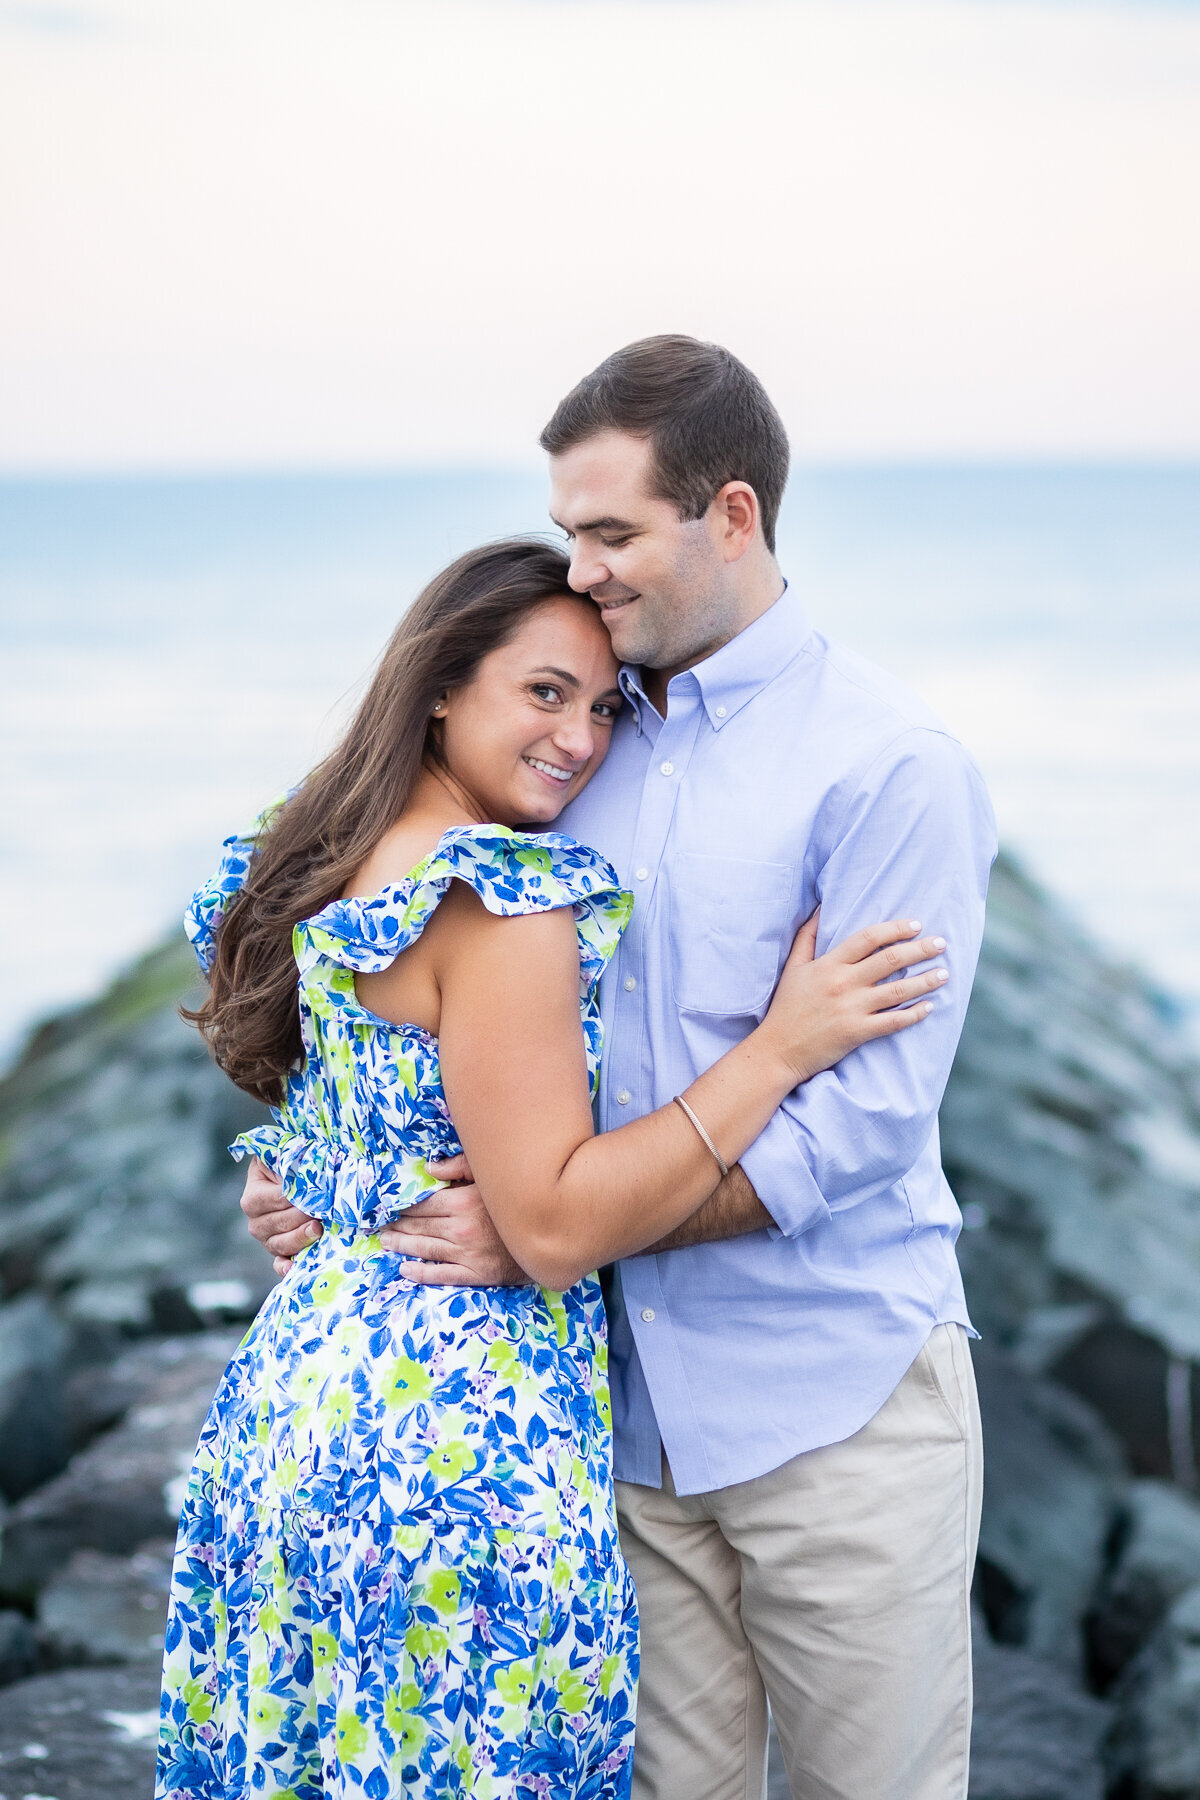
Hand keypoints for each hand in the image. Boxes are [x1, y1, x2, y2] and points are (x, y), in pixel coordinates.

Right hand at [240, 1157, 321, 1276]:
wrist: (295, 1180)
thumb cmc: (291, 1166)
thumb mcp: (285, 1158)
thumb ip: (287, 1161)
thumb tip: (301, 1170)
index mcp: (253, 1196)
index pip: (274, 1199)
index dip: (294, 1197)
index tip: (313, 1193)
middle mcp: (256, 1221)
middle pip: (277, 1223)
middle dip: (301, 1217)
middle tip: (319, 1212)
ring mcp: (267, 1239)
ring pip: (280, 1244)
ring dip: (300, 1238)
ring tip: (318, 1228)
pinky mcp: (279, 1253)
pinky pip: (279, 1264)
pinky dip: (286, 1268)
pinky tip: (295, 1268)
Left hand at [378, 1155, 529, 1286]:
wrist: (551, 1235)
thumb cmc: (518, 1200)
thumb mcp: (492, 1174)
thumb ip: (460, 1165)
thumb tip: (429, 1167)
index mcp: (464, 1202)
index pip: (422, 1204)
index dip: (402, 1206)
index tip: (387, 1205)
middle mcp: (461, 1229)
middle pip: (419, 1227)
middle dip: (396, 1226)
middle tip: (379, 1226)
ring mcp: (468, 1254)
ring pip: (425, 1250)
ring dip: (402, 1246)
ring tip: (385, 1242)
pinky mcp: (477, 1274)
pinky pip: (442, 1275)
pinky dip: (421, 1273)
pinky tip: (405, 1269)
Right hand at [761, 916, 947, 1084]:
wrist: (777, 1050)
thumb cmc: (786, 1007)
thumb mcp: (793, 967)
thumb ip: (807, 936)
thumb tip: (821, 907)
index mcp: (829, 964)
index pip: (868, 938)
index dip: (895, 929)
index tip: (916, 925)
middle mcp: (843, 983)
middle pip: (890, 960)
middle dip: (920, 949)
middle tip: (941, 943)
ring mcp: (851, 1008)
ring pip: (898, 990)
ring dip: (925, 981)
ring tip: (944, 974)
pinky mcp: (857, 1032)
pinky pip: (893, 1021)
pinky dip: (914, 1014)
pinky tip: (929, 1007)